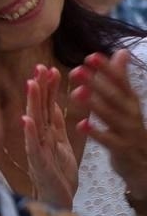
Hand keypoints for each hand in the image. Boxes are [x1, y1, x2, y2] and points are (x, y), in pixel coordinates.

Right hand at [20, 63, 79, 208]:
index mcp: (47, 134)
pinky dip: (29, 133)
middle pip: (38, 109)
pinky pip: (32, 146)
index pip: (46, 106)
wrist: (58, 201)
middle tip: (39, 67)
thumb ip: (56, 126)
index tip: (47, 68)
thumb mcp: (62, 145)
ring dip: (32, 103)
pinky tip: (27, 119)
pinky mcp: (38, 164)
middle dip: (38, 88)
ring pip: (34, 123)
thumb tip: (52, 103)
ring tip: (31, 84)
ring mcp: (36, 151)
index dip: (47, 88)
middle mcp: (39, 139)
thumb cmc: (58, 175)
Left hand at [74, 49, 146, 198]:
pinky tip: (81, 125)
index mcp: (130, 101)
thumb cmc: (130, 129)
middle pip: (115, 96)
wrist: (144, 164)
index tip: (90, 56)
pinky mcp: (123, 149)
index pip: (120, 81)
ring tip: (76, 93)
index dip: (107, 69)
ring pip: (112, 116)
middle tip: (77, 71)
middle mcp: (132, 114)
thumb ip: (121, 79)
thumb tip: (121, 51)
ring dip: (94, 104)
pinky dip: (96, 133)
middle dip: (97, 83)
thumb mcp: (127, 103)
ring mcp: (128, 132)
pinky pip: (109, 141)